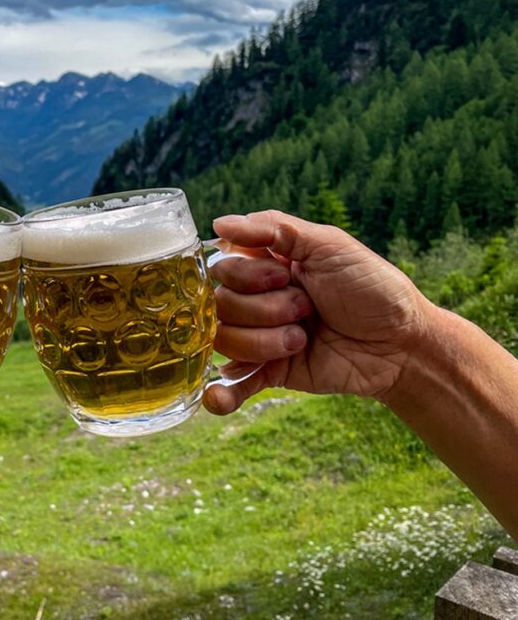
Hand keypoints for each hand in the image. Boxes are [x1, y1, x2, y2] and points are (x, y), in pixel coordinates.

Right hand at [203, 210, 436, 414]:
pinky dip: (222, 393)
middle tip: (305, 309)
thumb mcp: (328, 244)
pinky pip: (233, 384)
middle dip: (263, 309)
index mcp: (265, 264)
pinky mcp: (270, 372)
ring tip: (300, 340)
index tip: (284, 276)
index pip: (222, 268)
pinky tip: (218, 399)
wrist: (404, 344)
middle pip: (219, 305)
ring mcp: (259, 336)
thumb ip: (273, 228)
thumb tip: (218, 222)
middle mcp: (256, 299)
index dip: (246, 275)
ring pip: (225, 340)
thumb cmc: (372, 287)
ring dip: (262, 342)